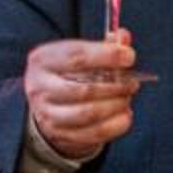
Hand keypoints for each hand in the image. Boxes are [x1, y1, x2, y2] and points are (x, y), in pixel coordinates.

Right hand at [25, 31, 141, 159]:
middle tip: (133, 82)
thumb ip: (103, 45)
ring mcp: (47, 114)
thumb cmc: (67, 73)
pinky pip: (94, 133)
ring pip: (88, 113)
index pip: (76, 57)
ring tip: (127, 97)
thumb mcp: (78, 53)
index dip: (107, 56)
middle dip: (116, 86)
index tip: (129, 57)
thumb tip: (124, 37)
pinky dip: (116, 125)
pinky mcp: (60, 135)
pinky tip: (125, 115)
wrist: (45, 106)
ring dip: (116, 105)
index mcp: (42, 60)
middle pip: (84, 88)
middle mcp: (39, 87)